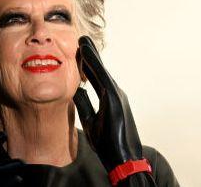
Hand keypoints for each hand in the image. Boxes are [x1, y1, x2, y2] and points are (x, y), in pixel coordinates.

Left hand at [73, 36, 142, 169]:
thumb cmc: (109, 143)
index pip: (95, 77)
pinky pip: (102, 78)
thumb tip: (76, 90)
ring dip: (91, 55)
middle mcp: (115, 93)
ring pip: (101, 71)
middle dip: (90, 55)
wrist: (124, 160)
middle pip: (99, 70)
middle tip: (81, 40)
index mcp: (109, 98)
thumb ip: (84, 104)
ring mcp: (117, 96)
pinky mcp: (115, 100)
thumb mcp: (90, 120)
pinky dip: (94, 65)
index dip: (86, 65)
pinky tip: (85, 55)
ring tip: (82, 41)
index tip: (78, 52)